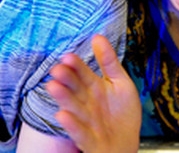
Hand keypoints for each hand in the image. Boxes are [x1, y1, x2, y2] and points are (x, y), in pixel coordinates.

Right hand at [46, 34, 139, 152]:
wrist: (126, 144)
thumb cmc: (122, 113)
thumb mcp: (121, 83)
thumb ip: (109, 61)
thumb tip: (98, 36)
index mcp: (94, 87)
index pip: (82, 73)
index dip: (76, 65)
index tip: (68, 56)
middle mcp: (86, 102)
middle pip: (74, 89)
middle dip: (66, 80)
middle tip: (57, 70)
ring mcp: (85, 120)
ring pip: (72, 107)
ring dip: (63, 98)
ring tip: (53, 87)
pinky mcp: (88, 139)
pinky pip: (79, 132)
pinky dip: (71, 124)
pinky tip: (62, 115)